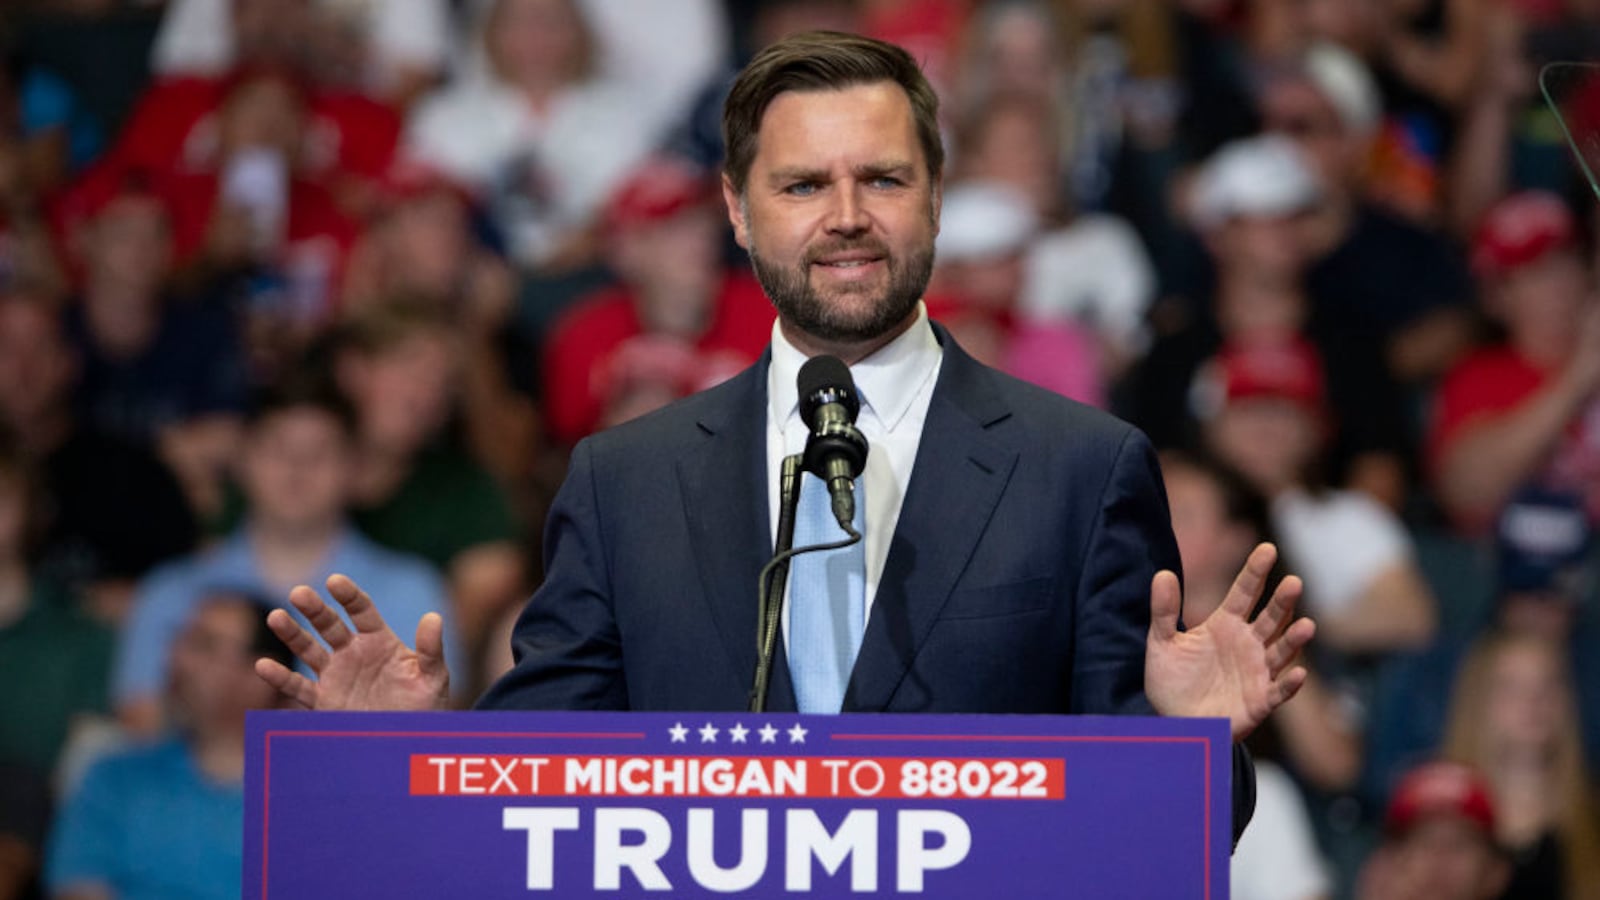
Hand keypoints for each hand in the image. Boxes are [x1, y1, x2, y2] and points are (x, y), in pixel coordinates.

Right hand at [255, 574, 449, 710]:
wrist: (408, 743)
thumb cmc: (424, 707)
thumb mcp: (432, 677)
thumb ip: (430, 649)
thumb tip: (433, 617)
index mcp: (379, 641)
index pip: (361, 610)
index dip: (348, 595)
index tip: (334, 581)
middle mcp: (353, 653)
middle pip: (329, 624)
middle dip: (314, 608)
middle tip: (299, 592)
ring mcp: (336, 675)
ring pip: (308, 650)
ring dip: (291, 634)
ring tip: (275, 617)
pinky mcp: (324, 701)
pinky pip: (298, 688)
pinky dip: (281, 678)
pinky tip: (263, 666)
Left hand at [1145, 543, 1313, 739]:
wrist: (1174, 724)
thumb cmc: (1172, 681)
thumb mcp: (1161, 643)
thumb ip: (1163, 611)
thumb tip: (1162, 573)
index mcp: (1225, 624)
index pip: (1244, 592)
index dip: (1255, 571)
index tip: (1268, 548)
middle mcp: (1247, 644)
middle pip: (1270, 617)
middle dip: (1283, 602)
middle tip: (1293, 582)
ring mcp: (1257, 672)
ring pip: (1281, 651)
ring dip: (1294, 640)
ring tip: (1306, 625)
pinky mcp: (1260, 702)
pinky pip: (1279, 691)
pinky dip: (1289, 684)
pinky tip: (1300, 674)